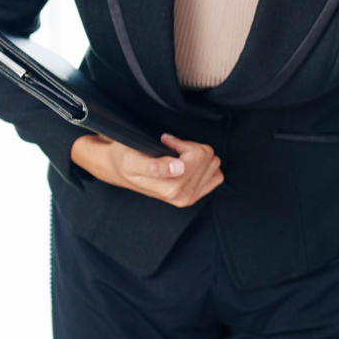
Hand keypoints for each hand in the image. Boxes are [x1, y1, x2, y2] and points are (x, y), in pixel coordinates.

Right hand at [70, 133, 223, 207]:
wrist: (122, 171)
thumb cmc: (127, 162)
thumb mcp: (133, 161)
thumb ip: (155, 166)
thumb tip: (179, 167)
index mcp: (171, 189)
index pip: (197, 155)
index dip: (181, 142)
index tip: (166, 141)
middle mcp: (183, 196)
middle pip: (207, 156)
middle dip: (189, 147)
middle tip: (171, 148)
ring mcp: (191, 196)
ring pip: (213, 162)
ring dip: (196, 154)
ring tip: (176, 155)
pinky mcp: (197, 194)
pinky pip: (217, 175)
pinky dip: (205, 164)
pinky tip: (188, 162)